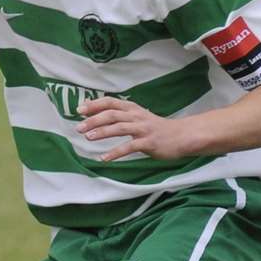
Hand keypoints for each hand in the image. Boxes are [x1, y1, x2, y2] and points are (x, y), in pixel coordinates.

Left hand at [77, 97, 196, 161]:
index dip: (94, 105)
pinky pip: (130, 147)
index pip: (110, 102)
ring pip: (120, 128)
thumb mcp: (136, 116)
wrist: (181, 136)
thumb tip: (92, 109)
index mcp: (132, 109)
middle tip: (78, 127)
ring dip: (103, 132)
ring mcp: (143, 129)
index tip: (78, 110)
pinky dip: (115, 152)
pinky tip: (104, 158)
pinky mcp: (149, 143)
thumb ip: (116, 113)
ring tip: (88, 137)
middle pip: (112, 114)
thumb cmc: (154, 127)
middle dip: (94, 120)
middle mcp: (136, 116)